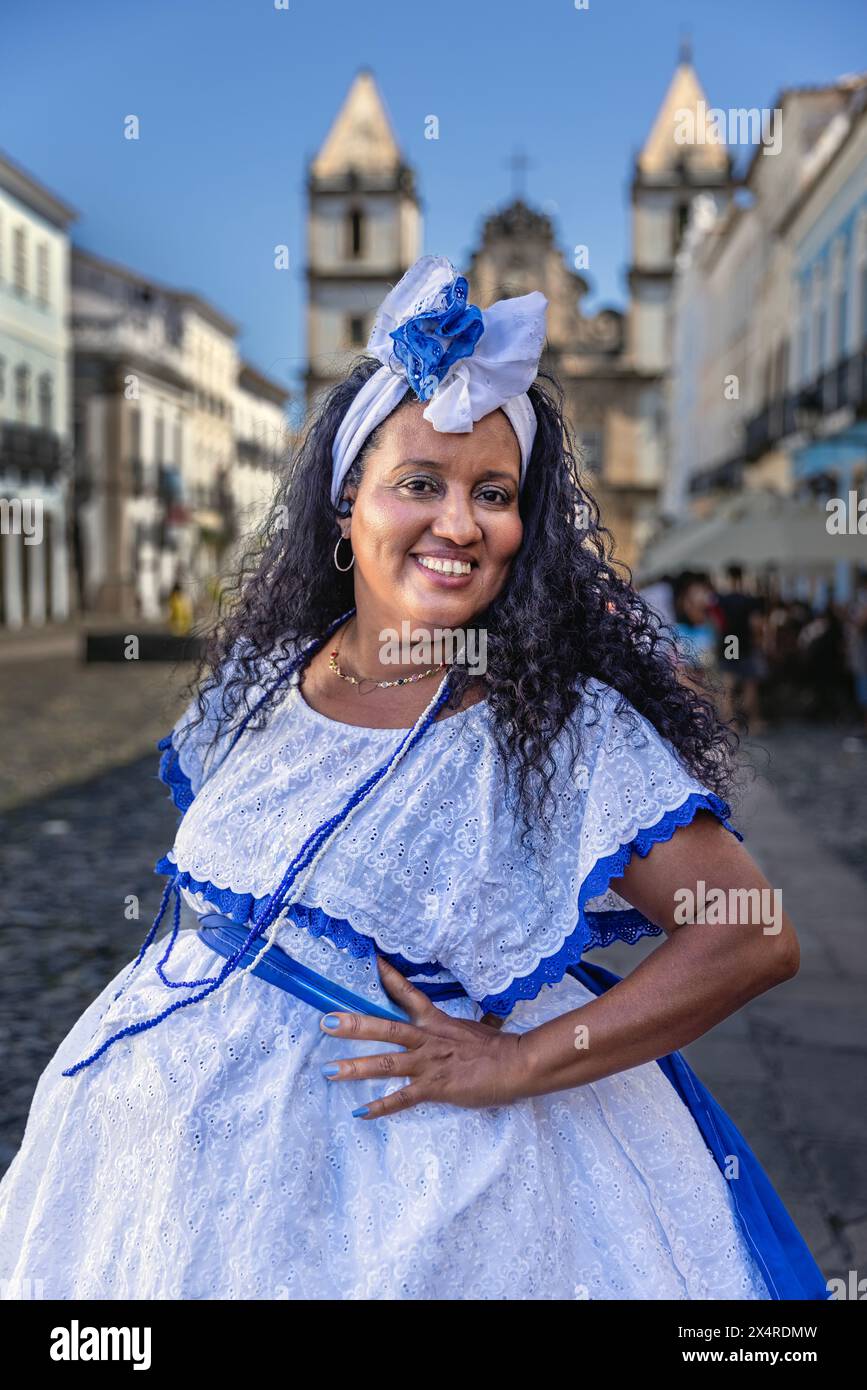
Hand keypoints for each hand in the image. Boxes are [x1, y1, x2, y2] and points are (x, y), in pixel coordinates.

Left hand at [318, 955, 529, 1118]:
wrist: (516, 1064)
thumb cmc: (499, 1049)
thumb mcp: (479, 1029)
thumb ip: (468, 1026)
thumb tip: (483, 1020)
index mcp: (437, 1022)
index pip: (409, 994)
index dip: (390, 977)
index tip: (371, 961)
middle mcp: (427, 1039)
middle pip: (385, 1028)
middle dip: (354, 1025)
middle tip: (326, 1020)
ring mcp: (428, 1064)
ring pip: (386, 1063)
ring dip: (355, 1067)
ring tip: (329, 1071)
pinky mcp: (435, 1088)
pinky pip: (403, 1098)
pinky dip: (381, 1107)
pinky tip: (361, 1112)